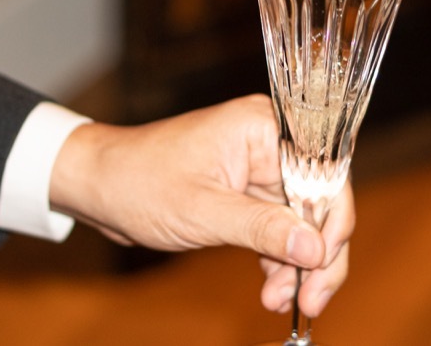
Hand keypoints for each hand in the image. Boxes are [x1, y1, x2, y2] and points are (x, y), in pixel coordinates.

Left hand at [48, 93, 351, 316]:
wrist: (97, 186)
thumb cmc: (139, 182)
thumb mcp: (203, 211)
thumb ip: (263, 229)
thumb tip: (315, 249)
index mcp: (263, 128)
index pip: (325, 174)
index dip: (332, 222)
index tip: (323, 265)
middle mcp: (269, 144)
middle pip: (321, 202)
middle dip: (318, 254)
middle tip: (312, 299)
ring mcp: (259, 170)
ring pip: (303, 222)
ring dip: (299, 265)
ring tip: (283, 301)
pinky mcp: (247, 195)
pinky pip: (280, 230)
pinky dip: (280, 262)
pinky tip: (274, 291)